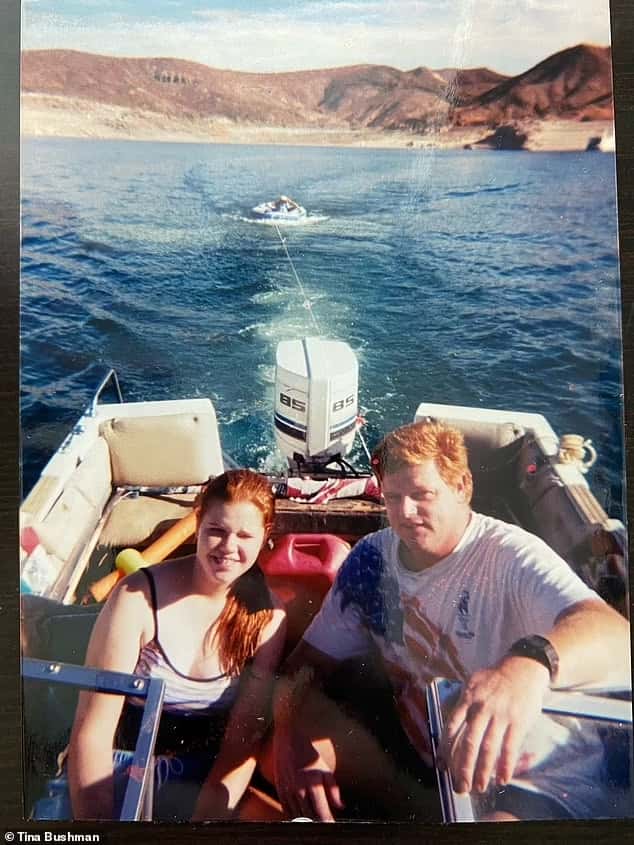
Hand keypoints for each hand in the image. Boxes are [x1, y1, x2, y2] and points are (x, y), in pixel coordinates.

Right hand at [274, 728, 343, 820]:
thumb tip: (340, 806)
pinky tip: (300, 819)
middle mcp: (299, 789)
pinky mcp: (280, 790)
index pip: (321, 811)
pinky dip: (293, 817)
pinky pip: (286, 810)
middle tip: (324, 828)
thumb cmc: (309, 754)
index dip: (327, 822)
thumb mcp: (325, 769)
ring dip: (305, 823)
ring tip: (313, 825)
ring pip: (296, 816)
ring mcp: (288, 791)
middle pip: (308, 817)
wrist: (288, 740)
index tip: (332, 826)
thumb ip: (333, 790)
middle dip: (317, 824)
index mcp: (313, 784)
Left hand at [439, 657, 549, 793]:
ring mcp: (500, 715)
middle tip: (460, 786)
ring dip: (483, 771)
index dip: (445, 748)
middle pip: (469, 742)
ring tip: (480, 787)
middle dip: (463, 767)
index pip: (452, 726)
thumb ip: (462, 703)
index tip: (442, 766)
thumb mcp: (473, 683)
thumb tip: (451, 727)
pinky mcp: (518, 722)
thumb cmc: (496, 679)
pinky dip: (506, 766)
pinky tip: (502, 779)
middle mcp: (482, 708)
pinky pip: (510, 748)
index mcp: (468, 698)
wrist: (523, 668)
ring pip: (489, 748)